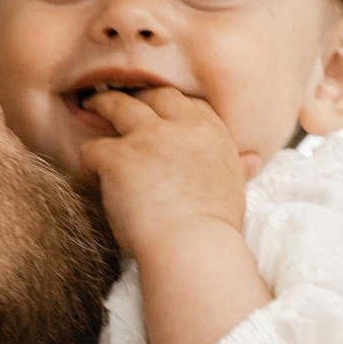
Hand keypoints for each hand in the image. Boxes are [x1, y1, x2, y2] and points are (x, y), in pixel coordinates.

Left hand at [80, 86, 257, 263]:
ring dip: (103, 106)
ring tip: (90, 107)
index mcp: (212, 135)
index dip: (172, 105)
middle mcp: (181, 127)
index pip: (190, 104)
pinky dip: (89, 162)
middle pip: (154, 96)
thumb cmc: (214, 228)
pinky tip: (89, 173)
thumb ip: (237, 168)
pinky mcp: (118, 157)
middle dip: (138, 96)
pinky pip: (93, 149)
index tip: (162, 112)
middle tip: (122, 101)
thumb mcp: (235, 190)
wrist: (192, 247)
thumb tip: (253, 161)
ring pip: (117, 107)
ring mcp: (147, 139)